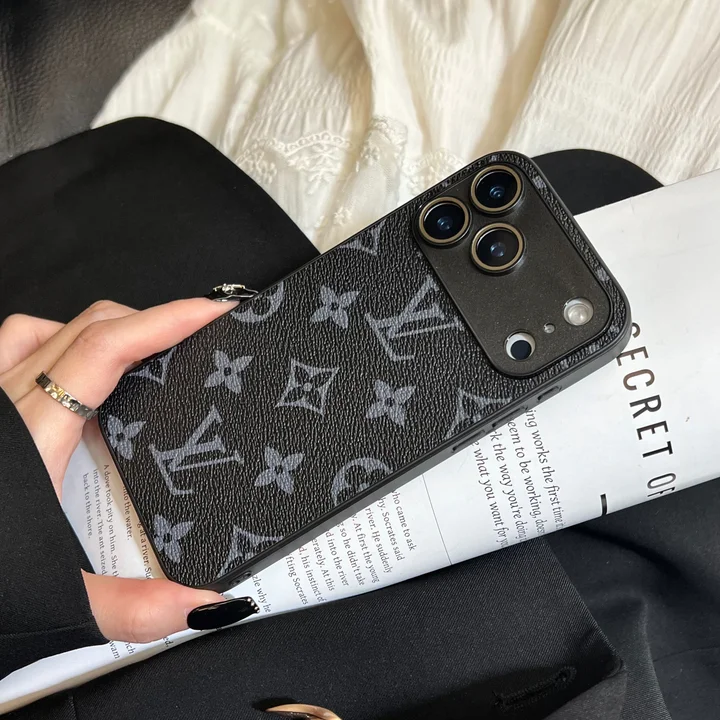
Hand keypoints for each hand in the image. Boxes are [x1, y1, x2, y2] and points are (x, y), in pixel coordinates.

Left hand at [0, 299, 235, 642]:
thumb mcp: (50, 595)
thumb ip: (129, 605)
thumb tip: (205, 602)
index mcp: (35, 434)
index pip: (108, 348)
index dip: (165, 320)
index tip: (212, 311)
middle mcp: (10, 404)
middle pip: (91, 327)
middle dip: (154, 319)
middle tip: (201, 333)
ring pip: (50, 329)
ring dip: (107, 328)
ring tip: (148, 346)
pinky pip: (17, 346)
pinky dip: (59, 340)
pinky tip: (80, 371)